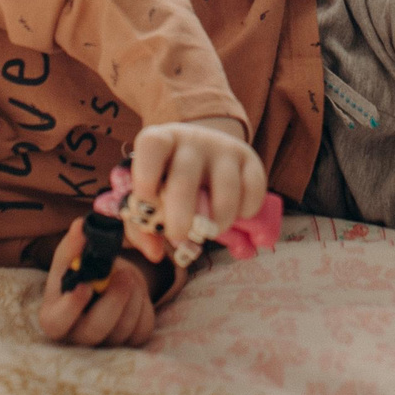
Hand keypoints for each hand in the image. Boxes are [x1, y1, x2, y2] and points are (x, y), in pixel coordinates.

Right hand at [37, 216, 159, 346]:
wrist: (104, 283)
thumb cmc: (81, 272)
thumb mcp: (72, 258)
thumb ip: (74, 244)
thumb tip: (80, 226)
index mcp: (55, 317)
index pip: (58, 322)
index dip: (71, 307)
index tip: (86, 286)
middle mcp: (77, 337)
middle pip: (96, 329)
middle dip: (114, 300)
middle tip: (123, 274)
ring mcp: (105, 344)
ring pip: (123, 330)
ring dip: (132, 297)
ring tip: (127, 276)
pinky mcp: (129, 343)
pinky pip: (142, 329)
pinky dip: (144, 304)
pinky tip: (135, 290)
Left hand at [129, 117, 266, 248]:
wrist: (203, 149)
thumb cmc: (168, 178)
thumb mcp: (149, 192)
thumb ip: (142, 225)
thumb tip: (154, 253)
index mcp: (160, 141)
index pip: (152, 145)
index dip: (145, 176)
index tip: (147, 203)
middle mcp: (192, 140)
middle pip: (185, 177)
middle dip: (181, 215)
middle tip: (179, 235)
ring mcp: (222, 147)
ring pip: (226, 188)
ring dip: (219, 220)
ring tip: (211, 230)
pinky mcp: (249, 158)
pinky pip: (253, 189)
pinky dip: (246, 211)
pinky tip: (236, 214)